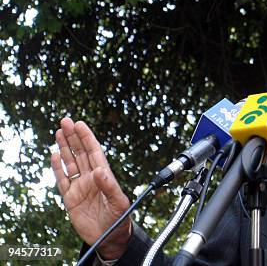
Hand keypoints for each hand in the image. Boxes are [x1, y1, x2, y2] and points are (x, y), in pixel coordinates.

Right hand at [50, 118, 130, 259]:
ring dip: (64, 147)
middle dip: (73, 136)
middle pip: (80, 152)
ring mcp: (80, 186)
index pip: (94, 151)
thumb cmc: (120, 218)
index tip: (79, 124)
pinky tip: (54, 155)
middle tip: (65, 121)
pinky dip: (57, 168)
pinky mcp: (70, 198)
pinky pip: (62, 180)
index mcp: (104, 175)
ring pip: (70, 162)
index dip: (86, 137)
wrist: (110, 237)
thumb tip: (100, 171)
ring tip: (59, 132)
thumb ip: (109, 186)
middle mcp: (91, 177)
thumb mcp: (118, 202)